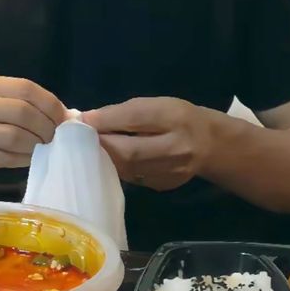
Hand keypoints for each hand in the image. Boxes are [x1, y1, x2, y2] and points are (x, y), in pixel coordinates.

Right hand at [0, 75, 66, 182]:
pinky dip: (24, 159)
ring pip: (16, 137)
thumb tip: (62, 115)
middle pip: (24, 112)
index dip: (50, 104)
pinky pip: (6, 157)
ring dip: (37, 145)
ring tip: (43, 148)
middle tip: (54, 137)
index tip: (63, 118)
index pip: (26, 89)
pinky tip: (29, 158)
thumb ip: (16, 103)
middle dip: (47, 127)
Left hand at [81, 97, 214, 190]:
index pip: (135, 118)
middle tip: (80, 140)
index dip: (105, 120)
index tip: (81, 120)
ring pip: (127, 168)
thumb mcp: (157, 104)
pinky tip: (111, 161)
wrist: (209, 144)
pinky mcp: (164, 185)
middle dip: (101, 145)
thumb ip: (125, 112)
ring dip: (106, 159)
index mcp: (174, 117)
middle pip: (129, 151)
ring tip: (91, 149)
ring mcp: (171, 171)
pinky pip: (133, 178)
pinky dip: (118, 168)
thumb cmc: (177, 116)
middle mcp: (176, 147)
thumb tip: (87, 119)